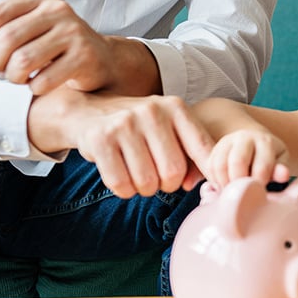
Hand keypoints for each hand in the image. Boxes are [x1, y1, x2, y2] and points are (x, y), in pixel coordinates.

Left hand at [0, 0, 116, 94]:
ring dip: (13, 77)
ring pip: (23, 60)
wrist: (100, 59)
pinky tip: (38, 86)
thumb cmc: (56, 45)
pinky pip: (45, 79)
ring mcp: (74, 32)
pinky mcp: (85, 56)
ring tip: (18, 79)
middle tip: (0, 72)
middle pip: (7, 38)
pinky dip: (35, 88)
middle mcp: (59, 10)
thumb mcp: (24, 30)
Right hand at [48, 92, 213, 198]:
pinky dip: (124, 190)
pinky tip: (122, 176)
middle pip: (173, 172)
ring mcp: (125, 123)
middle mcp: (152, 111)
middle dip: (167, 184)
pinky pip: (121, 184)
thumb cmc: (140, 128)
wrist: (89, 110)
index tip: (206, 185)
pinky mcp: (100, 139)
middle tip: (157, 177)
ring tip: (138, 174)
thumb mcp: (169, 129)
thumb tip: (199, 183)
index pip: (204, 149)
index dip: (208, 173)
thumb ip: (192, 154)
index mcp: (176, 107)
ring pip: (147, 182)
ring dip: (143, 189)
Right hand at [200, 129, 290, 189]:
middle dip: (240, 183)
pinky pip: (210, 167)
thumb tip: (284, 175)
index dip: (260, 184)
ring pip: (220, 165)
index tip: (259, 194)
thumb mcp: (280, 162)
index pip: (261, 166)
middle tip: (244, 195)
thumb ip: (280, 170)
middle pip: (237, 162)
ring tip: (234, 193)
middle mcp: (244, 137)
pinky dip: (215, 181)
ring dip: (226, 183)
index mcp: (264, 141)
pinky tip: (225, 188)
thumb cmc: (270, 158)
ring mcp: (226, 141)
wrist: (254, 144)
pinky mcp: (214, 149)